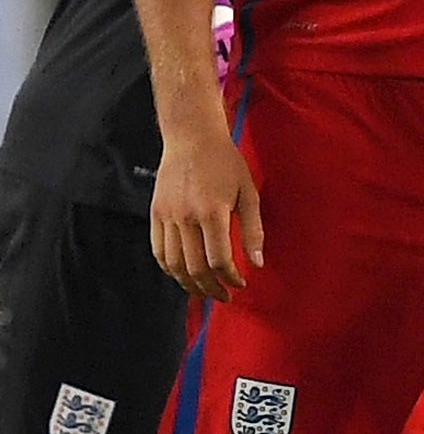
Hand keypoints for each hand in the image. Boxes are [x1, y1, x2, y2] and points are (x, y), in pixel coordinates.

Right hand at [152, 121, 262, 299]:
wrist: (192, 137)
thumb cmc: (226, 163)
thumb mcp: (248, 192)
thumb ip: (253, 230)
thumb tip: (258, 263)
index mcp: (212, 212)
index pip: (219, 260)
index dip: (231, 278)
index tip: (241, 283)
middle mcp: (186, 218)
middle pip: (195, 268)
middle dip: (211, 288)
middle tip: (224, 296)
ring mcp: (167, 217)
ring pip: (174, 265)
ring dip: (189, 285)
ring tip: (205, 292)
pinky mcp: (155, 214)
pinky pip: (159, 252)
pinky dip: (170, 270)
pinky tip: (184, 276)